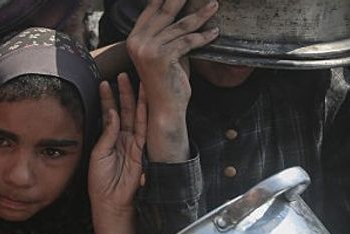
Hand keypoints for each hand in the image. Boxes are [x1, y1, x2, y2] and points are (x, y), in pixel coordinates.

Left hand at [89, 73, 146, 213]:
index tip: (104, 82)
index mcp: (110, 140)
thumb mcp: (98, 154)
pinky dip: (142, 114)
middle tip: (122, 74)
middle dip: (123, 92)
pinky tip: (140, 100)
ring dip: (134, 98)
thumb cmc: (101, 182)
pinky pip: (142, 128)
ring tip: (133, 80)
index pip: (109, 114)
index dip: (107, 99)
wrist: (111, 202)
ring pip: (135, 116)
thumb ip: (106, 134)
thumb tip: (112, 113)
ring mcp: (134, 143)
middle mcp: (123, 139)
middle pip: (125, 111)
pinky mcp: (142, 150)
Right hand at [126, 0, 218, 161]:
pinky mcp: (161, 58)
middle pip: (164, 12)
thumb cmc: (169, 81)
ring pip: (180, 26)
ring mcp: (147, 50)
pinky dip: (204, 37)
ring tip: (214, 5)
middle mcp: (137, 42)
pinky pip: (187, 41)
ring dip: (201, 15)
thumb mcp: (167, 53)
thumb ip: (170, 34)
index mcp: (134, 39)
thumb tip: (187, 13)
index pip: (151, 10)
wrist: (165, 108)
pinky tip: (215, 33)